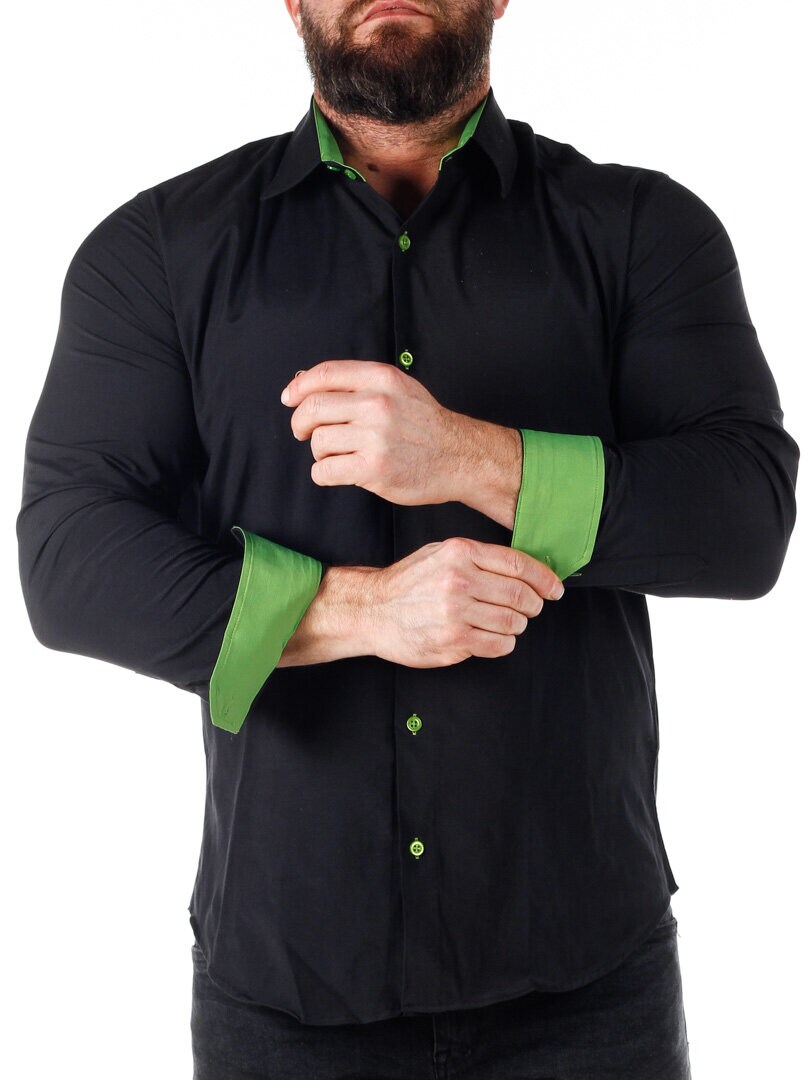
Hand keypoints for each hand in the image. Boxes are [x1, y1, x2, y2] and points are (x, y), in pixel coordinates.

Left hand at [280, 360, 474, 505]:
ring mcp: (375, 438)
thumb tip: (305, 383)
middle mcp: (377, 404)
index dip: (299, 386)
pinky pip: (325, 470)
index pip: (325, 374)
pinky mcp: (373, 469)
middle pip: (313, 408)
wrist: (460, 456)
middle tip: (303, 433)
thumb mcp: (399, 388)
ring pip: (318, 441)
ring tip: (336, 454)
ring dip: (319, 451)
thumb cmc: (425, 425)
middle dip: (300, 423)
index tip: (289, 399)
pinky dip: (323, 473)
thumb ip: (359, 383)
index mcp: (381, 379)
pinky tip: (336, 472)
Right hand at [366, 536, 563, 667]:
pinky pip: (498, 645)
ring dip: (516, 626)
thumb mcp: (440, 553)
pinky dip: (503, 643)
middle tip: (530, 609)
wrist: (373, 610)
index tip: (555, 589)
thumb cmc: (408, 583)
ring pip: (512, 622)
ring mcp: (456, 612)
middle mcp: (459, 580)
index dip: (544, 578)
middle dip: (533, 605)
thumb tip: (522, 569)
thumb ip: (478, 557)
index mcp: (460, 553)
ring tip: (505, 623)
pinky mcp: (453, 640)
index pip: (518, 564)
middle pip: (520, 595)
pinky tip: (492, 638)